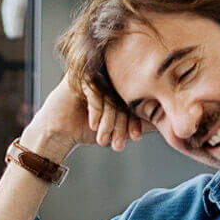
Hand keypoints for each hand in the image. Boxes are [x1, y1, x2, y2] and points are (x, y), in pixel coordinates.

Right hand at [28, 75, 143, 154]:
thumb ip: (136, 123)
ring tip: (105, 140)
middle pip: (122, 99)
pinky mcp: (78, 77)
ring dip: (108, 121)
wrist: (56, 134)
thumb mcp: (115, 129)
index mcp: (117, 89)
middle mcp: (106, 80)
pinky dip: (96, 110)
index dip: (134, 120)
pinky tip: (92, 125)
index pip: (132, 102)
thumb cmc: (84, 131)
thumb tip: (163, 124)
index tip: (135, 137)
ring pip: (108, 97)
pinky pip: (93, 91)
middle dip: (121, 124)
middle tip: (119, 143)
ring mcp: (93, 77)